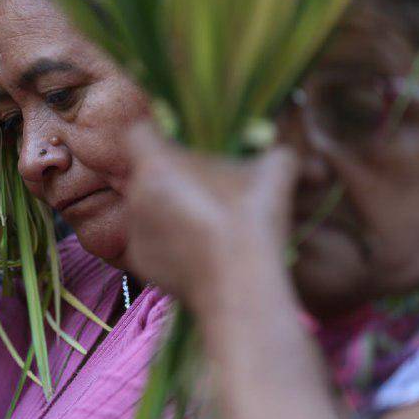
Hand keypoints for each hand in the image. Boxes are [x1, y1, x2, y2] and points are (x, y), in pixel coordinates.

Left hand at [123, 123, 298, 313]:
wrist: (241, 286)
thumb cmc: (251, 219)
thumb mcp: (274, 172)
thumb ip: (273, 151)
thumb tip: (283, 151)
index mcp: (156, 165)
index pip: (137, 132)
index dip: (155, 132)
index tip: (176, 140)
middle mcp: (135, 197)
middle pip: (145, 174)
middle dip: (170, 175)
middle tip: (204, 185)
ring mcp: (135, 233)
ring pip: (147, 209)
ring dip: (169, 208)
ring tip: (206, 220)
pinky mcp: (140, 264)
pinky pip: (151, 242)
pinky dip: (169, 243)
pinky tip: (199, 248)